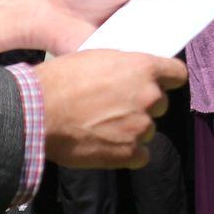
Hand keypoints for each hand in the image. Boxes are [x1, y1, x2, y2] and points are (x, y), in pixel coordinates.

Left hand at [0, 0, 190, 53]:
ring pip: (162, 33)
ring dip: (177, 30)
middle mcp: (138, 12)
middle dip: (191, 10)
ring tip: (203, 25)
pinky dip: (157, 50)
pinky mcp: (120, 53)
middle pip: (172, 12)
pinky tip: (176, 47)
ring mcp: (130, 33)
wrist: (42, 10)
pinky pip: (144, 52)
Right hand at [37, 50, 186, 168]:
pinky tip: (107, 146)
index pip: (177, 74)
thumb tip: (132, 76)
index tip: (160, 84)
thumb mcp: (97, 58)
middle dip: (143, 105)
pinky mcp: (129, 153)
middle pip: (160, 104)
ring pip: (148, 129)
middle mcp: (149, 97)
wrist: (36, 113)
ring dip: (132, 130)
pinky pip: (140, 155)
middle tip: (116, 108)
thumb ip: (123, 68)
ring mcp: (141, 126)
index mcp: (144, 68)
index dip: (168, 79)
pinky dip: (127, 153)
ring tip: (103, 128)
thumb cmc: (59, 81)